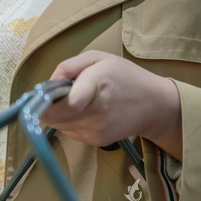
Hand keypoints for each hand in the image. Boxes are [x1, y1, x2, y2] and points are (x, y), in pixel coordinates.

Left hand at [42, 51, 182, 159]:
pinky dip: (70, 122)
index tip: (46, 93)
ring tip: (78, 101)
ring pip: (58, 125)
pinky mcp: (96, 141)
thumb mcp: (98, 58)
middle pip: (52, 116)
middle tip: (62, 93)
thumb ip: (68, 66)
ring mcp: (96, 130)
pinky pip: (69, 132)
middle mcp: (96, 112)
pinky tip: (86, 112)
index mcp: (97, 85)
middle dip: (49, 104)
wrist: (155, 105)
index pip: (69, 103)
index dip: (49, 100)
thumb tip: (45, 85)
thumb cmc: (125, 76)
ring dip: (59, 113)